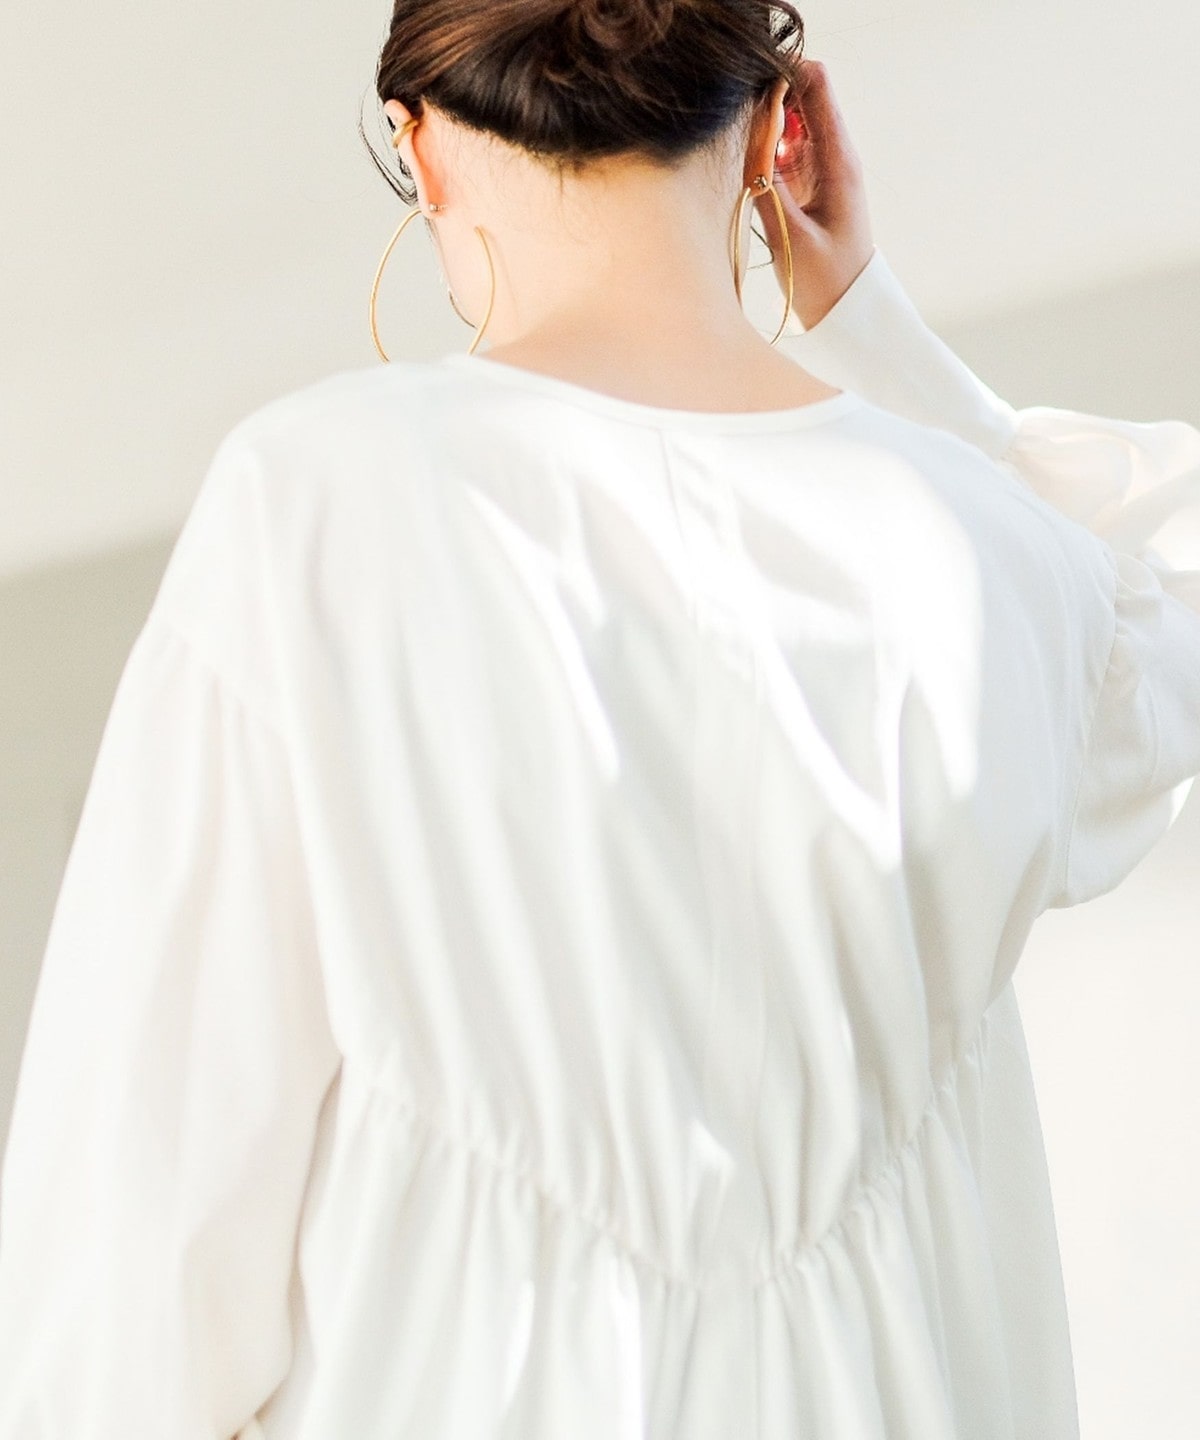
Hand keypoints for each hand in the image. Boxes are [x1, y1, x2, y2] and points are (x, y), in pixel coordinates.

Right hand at [755, 59, 875, 330]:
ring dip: (761, 129)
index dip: (783, 73)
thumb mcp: (791, 237)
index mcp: (838, 161)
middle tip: (737, 131)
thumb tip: (745, 135)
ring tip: (739, 159)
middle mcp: (832, 156)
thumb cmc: (827, 282)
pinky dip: (762, 154)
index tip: (750, 91)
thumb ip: (765, 184)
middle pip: (799, 96)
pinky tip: (747, 175)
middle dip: (766, 100)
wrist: (847, 315)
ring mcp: (818, 169)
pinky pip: (781, 152)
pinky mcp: (805, 186)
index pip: (816, 85)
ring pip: (787, 123)